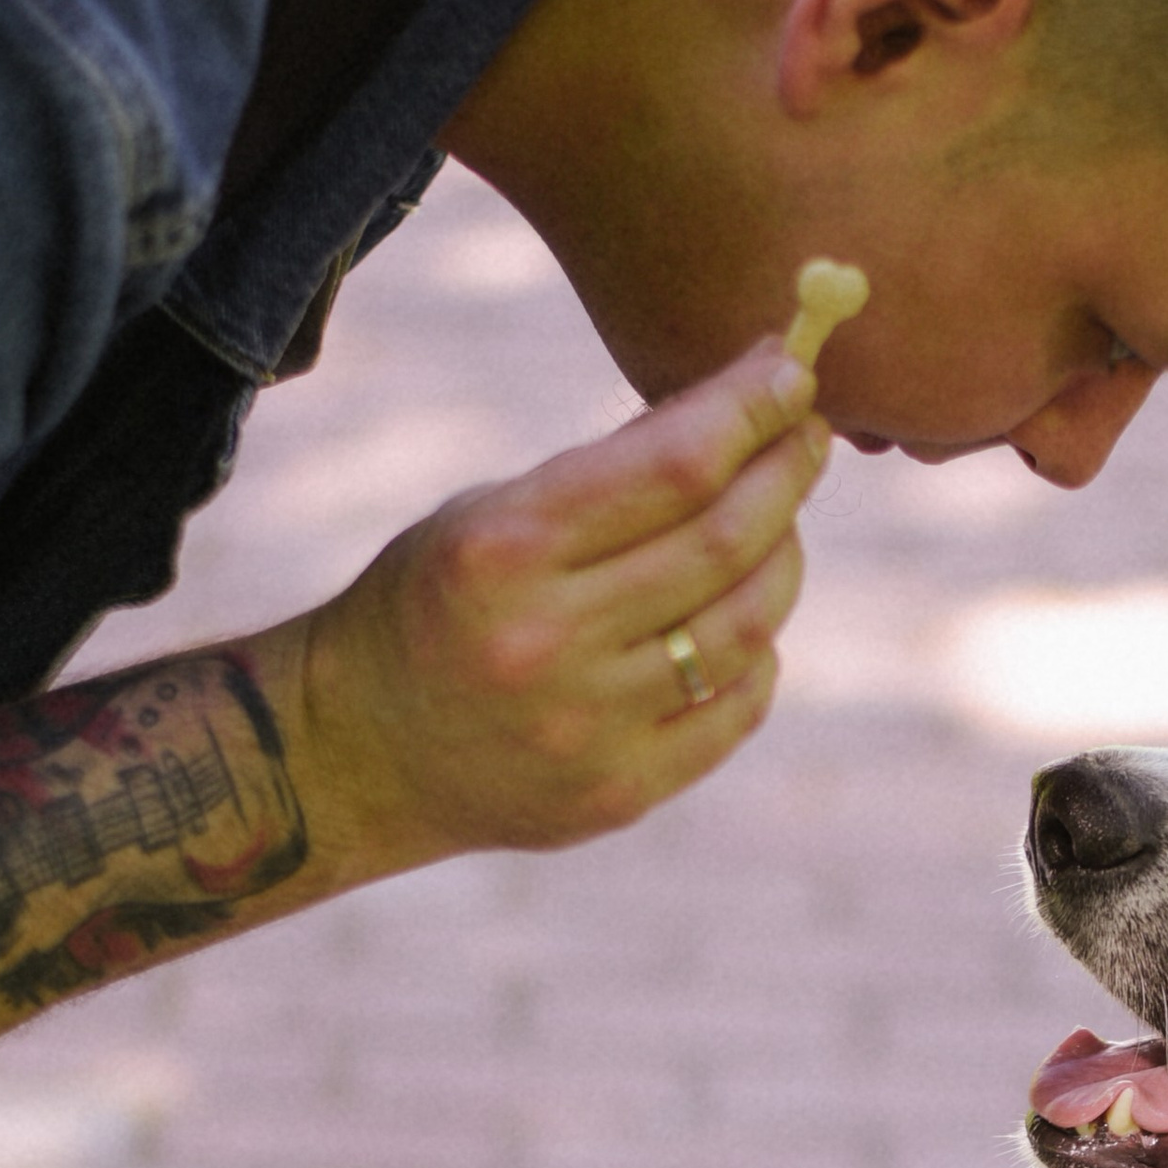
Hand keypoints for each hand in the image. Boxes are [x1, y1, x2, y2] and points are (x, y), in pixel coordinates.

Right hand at [265, 336, 828, 873]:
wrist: (357, 753)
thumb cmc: (435, 603)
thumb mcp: (489, 515)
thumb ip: (606, 474)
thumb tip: (739, 407)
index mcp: (505, 549)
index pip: (672, 466)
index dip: (750, 411)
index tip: (793, 373)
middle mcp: (546, 640)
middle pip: (723, 543)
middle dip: (785, 475)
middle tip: (810, 438)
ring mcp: (586, 728)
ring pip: (745, 628)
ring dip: (783, 560)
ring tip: (779, 526)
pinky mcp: (617, 794)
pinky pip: (734, 710)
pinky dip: (757, 652)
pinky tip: (745, 620)